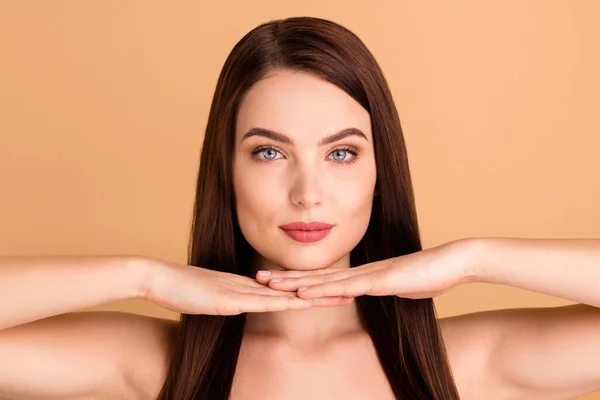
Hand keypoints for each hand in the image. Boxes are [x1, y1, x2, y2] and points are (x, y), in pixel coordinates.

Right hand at [140, 258, 352, 314]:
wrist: (157, 277)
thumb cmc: (180, 288)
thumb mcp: (211, 297)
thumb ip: (228, 298)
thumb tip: (242, 303)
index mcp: (248, 285)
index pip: (286, 288)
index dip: (311, 289)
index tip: (333, 290)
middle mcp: (250, 285)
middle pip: (293, 288)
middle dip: (323, 290)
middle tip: (351, 290)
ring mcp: (240, 290)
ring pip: (284, 293)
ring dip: (311, 295)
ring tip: (339, 294)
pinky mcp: (227, 298)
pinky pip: (260, 301)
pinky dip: (282, 301)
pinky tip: (300, 301)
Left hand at [255, 239, 474, 299]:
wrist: (453, 262)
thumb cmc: (429, 274)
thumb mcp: (400, 286)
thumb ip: (383, 288)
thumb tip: (372, 290)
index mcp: (363, 274)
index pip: (325, 277)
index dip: (299, 278)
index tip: (276, 280)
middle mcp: (360, 272)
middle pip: (317, 275)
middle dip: (287, 278)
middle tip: (258, 278)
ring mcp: (368, 274)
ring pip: (325, 280)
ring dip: (296, 282)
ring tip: (270, 283)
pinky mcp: (379, 280)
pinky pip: (346, 287)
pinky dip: (323, 290)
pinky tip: (304, 292)